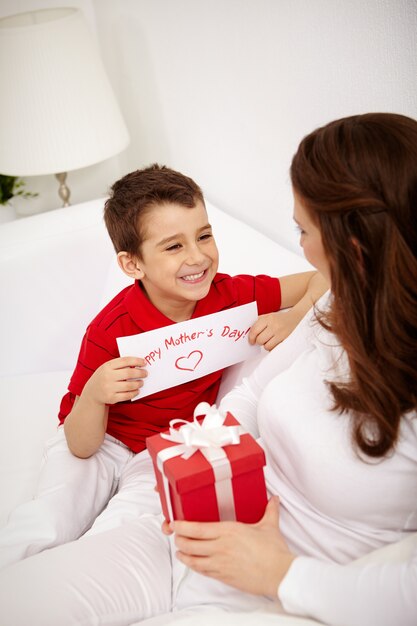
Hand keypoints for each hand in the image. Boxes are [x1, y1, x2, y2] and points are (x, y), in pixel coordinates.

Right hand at [82, 356, 146, 404]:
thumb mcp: (107, 368)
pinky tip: (137, 390)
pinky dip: (134, 393)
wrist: (92, 392)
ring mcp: (108, 388)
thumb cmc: (104, 377)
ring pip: (129, 385)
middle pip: (129, 373)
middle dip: (140, 373)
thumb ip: (120, 365)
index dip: (136, 361)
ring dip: (138, 383)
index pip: (125, 361)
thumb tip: (138, 364)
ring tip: (141, 382)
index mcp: (107, 366)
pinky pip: (127, 396)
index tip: (144, 362)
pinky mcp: (111, 398)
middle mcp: (107, 376)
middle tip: (145, 373)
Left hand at [165, 497, 295, 596]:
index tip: (175, 523)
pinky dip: (194, 567)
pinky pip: (203, 572)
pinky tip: (192, 564)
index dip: (182, 527)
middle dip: (179, 539)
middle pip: (190, 544)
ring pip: (193, 560)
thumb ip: (269, 510)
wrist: (279, 574)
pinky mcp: (224, 577)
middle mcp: (221, 547)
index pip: (197, 528)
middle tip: (176, 535)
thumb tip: (275, 499)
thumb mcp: (269, 526)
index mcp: (228, 531)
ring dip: (183, 555)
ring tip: (179, 550)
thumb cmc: (274, 551)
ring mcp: (221, 564)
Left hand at [248, 310, 300, 350]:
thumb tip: (247, 331)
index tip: (251, 341)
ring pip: (267, 346)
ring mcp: (281, 333)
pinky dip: (272, 347)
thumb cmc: (279, 319)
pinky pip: (274, 348)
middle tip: (259, 341)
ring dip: (266, 345)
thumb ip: (258, 322)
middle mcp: (274, 325)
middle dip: (258, 342)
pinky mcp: (286, 340)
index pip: (255, 330)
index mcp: (268, 318)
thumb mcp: (268, 316)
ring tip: (268, 341)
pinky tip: (274, 342)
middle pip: (260, 340)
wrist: (296, 318)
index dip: (251, 337)